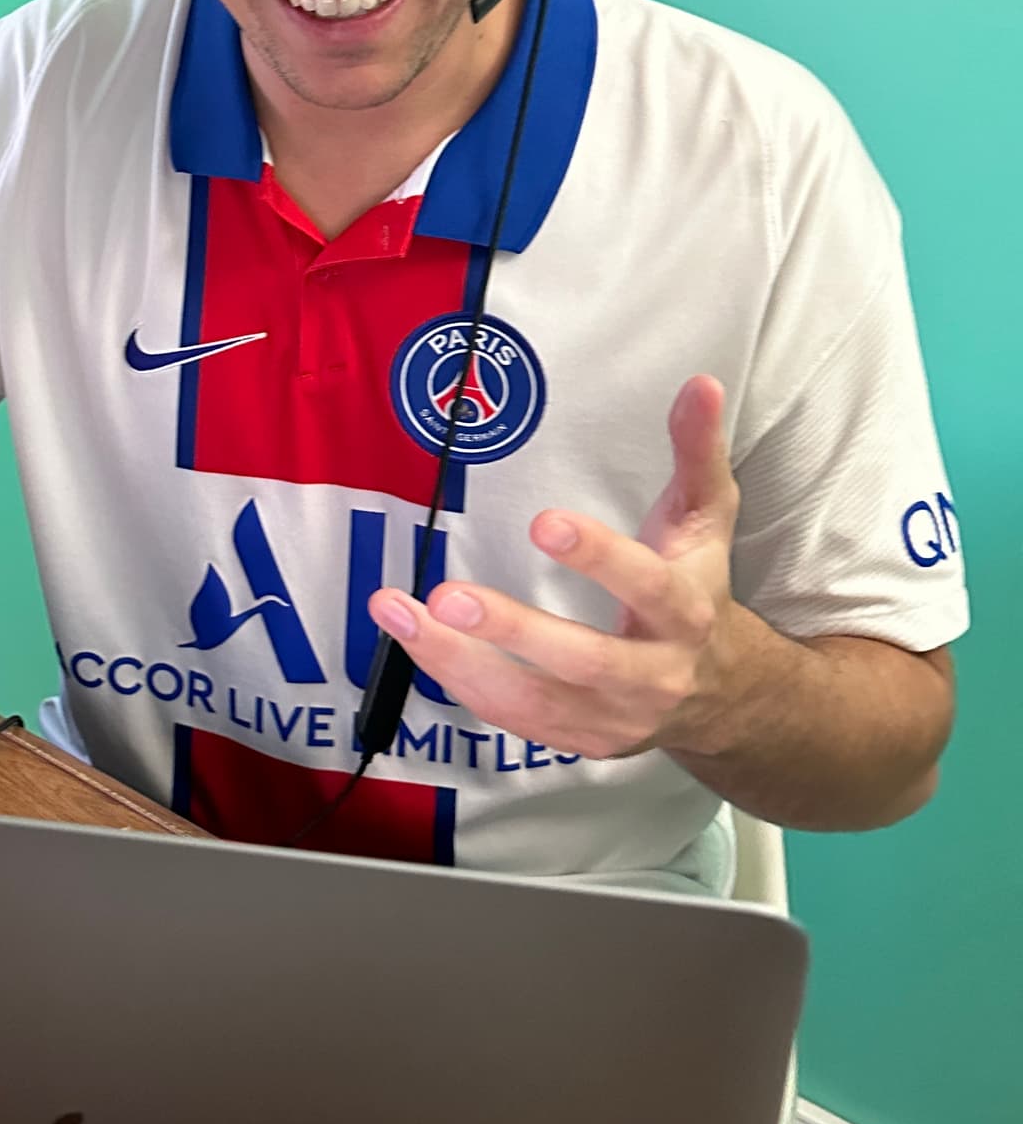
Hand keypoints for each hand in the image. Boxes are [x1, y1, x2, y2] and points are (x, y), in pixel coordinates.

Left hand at [369, 375, 744, 760]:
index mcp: (687, 612)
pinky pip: (512, 720)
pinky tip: (413, 641)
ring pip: (533, 702)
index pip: (648, 586)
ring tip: (398, 613)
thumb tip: (698, 382)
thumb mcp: (706, 518)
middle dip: (513, 630)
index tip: (542, 522)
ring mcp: (613, 718)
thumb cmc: (700, 585)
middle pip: (585, 660)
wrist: (724, 694)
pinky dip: (459, 683)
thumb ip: (698, 451)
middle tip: (448, 594)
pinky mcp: (578, 741)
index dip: (598, 557)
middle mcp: (653, 675)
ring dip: (458, 662)